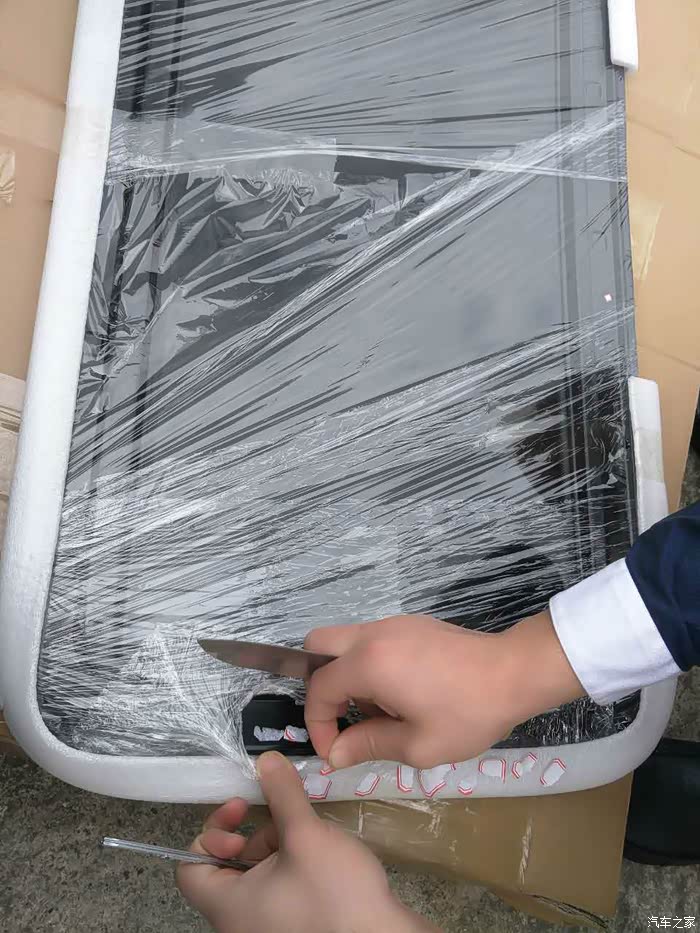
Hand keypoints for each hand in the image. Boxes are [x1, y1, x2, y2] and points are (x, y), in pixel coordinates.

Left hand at [177, 752, 433, 932]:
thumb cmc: (334, 894)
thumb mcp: (305, 835)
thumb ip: (282, 794)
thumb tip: (265, 759)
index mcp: (229, 905)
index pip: (190, 869)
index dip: (211, 833)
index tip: (243, 813)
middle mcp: (240, 922)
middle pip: (227, 867)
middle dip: (254, 834)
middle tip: (282, 819)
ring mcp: (267, 928)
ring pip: (257, 876)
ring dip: (277, 847)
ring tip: (310, 835)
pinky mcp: (294, 928)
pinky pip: (278, 891)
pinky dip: (291, 866)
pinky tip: (321, 855)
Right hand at [304, 611, 583, 769]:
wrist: (515, 673)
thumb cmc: (468, 713)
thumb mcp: (417, 744)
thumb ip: (368, 745)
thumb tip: (335, 753)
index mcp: (369, 663)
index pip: (319, 688)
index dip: (317, 723)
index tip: (335, 751)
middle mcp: (373, 635)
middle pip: (317, 645)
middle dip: (320, 684)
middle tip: (343, 716)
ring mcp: (393, 624)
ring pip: (346, 642)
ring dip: (348, 676)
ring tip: (383, 711)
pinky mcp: (411, 624)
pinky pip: (372, 640)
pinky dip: (371, 665)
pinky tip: (404, 693)